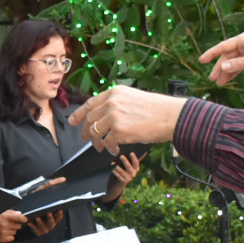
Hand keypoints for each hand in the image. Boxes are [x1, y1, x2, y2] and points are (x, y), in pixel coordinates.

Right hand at [0, 209, 28, 242]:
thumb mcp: (4, 212)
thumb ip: (13, 213)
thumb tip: (21, 214)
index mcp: (5, 217)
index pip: (19, 217)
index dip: (24, 218)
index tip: (25, 219)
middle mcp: (4, 225)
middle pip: (19, 226)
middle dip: (16, 225)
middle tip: (9, 224)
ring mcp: (3, 232)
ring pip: (15, 232)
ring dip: (12, 231)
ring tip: (5, 228)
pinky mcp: (1, 239)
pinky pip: (12, 238)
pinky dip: (9, 236)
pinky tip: (5, 233)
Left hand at [27, 209, 64, 236]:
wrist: (34, 222)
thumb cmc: (41, 214)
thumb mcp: (44, 210)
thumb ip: (47, 207)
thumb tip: (47, 201)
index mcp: (55, 220)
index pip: (59, 217)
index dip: (60, 214)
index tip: (60, 209)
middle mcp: (51, 226)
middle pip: (51, 222)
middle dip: (50, 218)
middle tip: (49, 213)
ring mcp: (45, 230)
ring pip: (43, 227)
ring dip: (40, 222)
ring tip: (37, 217)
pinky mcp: (38, 233)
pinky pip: (35, 230)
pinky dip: (32, 226)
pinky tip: (29, 222)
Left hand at [68, 86, 187, 151]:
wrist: (171, 116)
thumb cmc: (157, 109)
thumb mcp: (133, 98)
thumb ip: (117, 104)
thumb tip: (104, 116)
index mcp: (114, 93)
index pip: (90, 103)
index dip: (79, 114)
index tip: (72, 121)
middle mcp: (112, 102)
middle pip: (90, 119)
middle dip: (86, 132)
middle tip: (85, 140)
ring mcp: (114, 116)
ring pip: (95, 132)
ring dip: (97, 142)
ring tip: (102, 147)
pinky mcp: (119, 130)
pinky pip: (107, 143)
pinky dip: (109, 149)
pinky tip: (115, 150)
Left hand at [107, 151, 144, 199]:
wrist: (120, 183)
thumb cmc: (124, 170)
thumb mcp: (128, 166)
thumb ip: (130, 160)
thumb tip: (130, 150)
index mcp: (136, 168)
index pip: (136, 163)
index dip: (134, 158)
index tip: (131, 152)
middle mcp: (133, 174)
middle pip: (129, 167)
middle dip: (125, 161)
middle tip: (121, 156)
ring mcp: (128, 178)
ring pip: (122, 172)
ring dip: (117, 167)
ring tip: (113, 163)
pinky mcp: (123, 181)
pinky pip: (118, 176)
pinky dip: (115, 172)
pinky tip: (111, 168)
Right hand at [199, 31, 243, 84]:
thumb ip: (239, 64)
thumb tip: (222, 67)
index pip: (223, 46)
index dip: (211, 53)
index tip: (201, 60)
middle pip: (227, 56)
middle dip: (220, 67)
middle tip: (212, 79)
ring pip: (233, 62)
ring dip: (227, 72)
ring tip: (220, 83)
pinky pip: (240, 64)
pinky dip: (235, 71)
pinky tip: (230, 79)